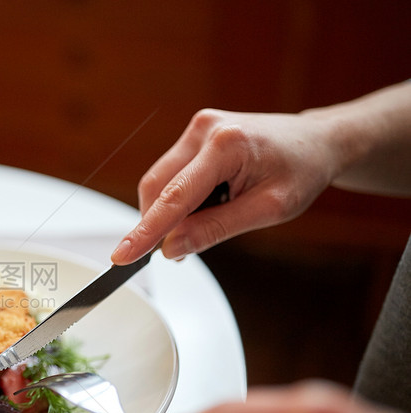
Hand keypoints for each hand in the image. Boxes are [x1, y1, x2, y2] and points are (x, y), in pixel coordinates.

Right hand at [111, 109, 336, 263]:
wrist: (316, 141)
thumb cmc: (301, 171)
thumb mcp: (269, 210)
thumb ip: (216, 229)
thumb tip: (172, 248)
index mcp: (227, 144)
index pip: (175, 197)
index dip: (146, 231)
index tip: (122, 256)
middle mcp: (204, 129)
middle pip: (157, 187)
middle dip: (159, 224)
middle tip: (180, 251)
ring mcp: (196, 130)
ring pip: (159, 183)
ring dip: (172, 213)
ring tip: (208, 222)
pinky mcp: (194, 136)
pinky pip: (170, 175)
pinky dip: (179, 200)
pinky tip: (205, 207)